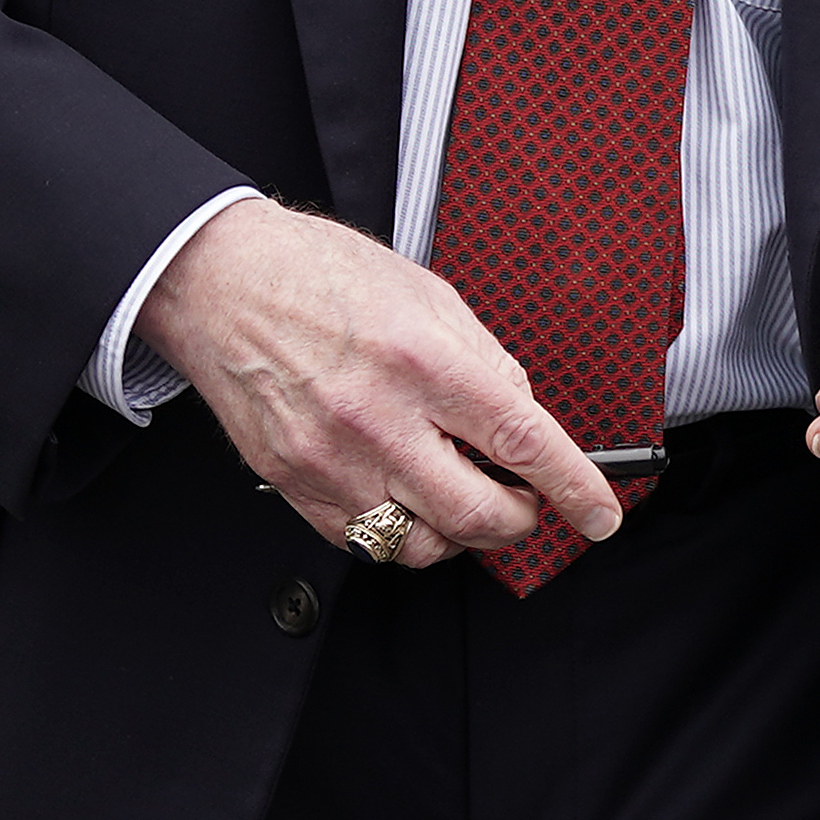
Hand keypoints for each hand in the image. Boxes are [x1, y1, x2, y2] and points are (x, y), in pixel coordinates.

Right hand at [143, 197, 618, 568]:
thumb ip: (485, 361)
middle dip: (519, 519)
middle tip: (522, 499)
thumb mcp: (427, 294)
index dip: (573, 486)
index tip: (600, 512)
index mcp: (421, 359)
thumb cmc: (320, 275)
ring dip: (458, 531)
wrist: (219, 282)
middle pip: (476, 514)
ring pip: (422, 544)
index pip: (520, 441)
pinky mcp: (294, 485)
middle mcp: (376, 418)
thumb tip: (523, 419)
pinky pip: (366, 544)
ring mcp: (330, 460)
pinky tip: (404, 494)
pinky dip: (400, 531)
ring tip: (457, 491)